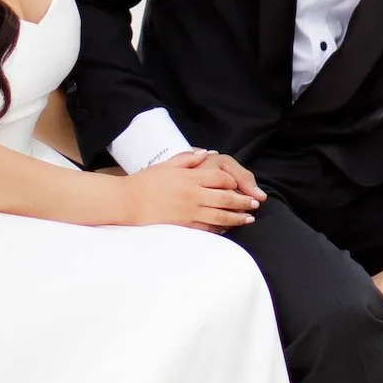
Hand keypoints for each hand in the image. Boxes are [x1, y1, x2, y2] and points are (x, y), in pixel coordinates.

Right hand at [126, 151, 263, 233]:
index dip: (234, 182)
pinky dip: (220, 228)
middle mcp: (193, 193)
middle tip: (254, 205)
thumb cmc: (146, 181)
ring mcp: (189, 211)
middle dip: (242, 201)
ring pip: (220, 215)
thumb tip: (207, 154)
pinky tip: (227, 229)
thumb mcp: (167, 164)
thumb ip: (188, 158)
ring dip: (237, 217)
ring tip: (248, 219)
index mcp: (190, 176)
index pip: (221, 178)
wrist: (127, 201)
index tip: (241, 186)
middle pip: (226, 197)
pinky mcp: (183, 225)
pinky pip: (206, 228)